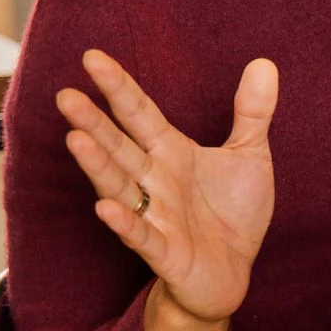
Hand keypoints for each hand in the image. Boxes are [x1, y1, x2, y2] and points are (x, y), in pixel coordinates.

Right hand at [56, 51, 279, 330]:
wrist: (233, 273)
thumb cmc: (232, 213)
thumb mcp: (250, 156)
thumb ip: (253, 112)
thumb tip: (265, 63)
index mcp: (171, 152)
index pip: (140, 113)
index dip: (118, 87)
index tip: (92, 57)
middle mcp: (155, 180)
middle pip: (119, 146)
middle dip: (93, 122)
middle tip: (65, 96)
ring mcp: (155, 215)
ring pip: (119, 185)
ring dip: (98, 165)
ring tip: (75, 139)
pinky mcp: (164, 251)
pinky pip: (141, 235)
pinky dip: (124, 223)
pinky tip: (105, 207)